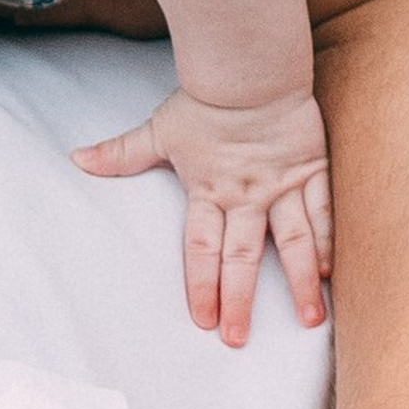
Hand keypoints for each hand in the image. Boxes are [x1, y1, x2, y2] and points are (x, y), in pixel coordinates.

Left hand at [73, 83, 332, 347]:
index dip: (201, 286)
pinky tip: (330, 272)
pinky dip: (327, 241)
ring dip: (298, 283)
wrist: (250, 69)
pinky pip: (321, 211)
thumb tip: (77, 158)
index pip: (201, 249)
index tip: (205, 321)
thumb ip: (122, 153)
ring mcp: (281, 185)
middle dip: (240, 300)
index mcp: (207, 191)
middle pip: (242, 257)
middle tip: (240, 340)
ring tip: (309, 319)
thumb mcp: (159, 129)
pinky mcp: (311, 169)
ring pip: (291, 242)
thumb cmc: (204, 101)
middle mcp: (245, 196)